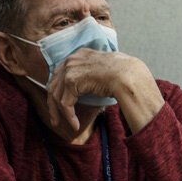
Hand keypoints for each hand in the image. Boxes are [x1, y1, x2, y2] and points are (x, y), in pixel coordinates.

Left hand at [46, 49, 162, 131]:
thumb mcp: (103, 70)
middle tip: (55, 120)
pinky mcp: (71, 81)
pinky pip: (65, 103)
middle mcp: (71, 60)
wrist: (128, 75)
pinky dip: (69, 116)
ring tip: (67, 125)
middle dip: (53, 105)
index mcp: (79, 55)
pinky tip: (75, 125)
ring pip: (56, 96)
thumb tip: (90, 85)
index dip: (59, 92)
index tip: (59, 105)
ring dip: (60, 114)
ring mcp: (70, 69)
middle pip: (54, 85)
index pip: (61, 75)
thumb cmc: (123, 75)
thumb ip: (92, 74)